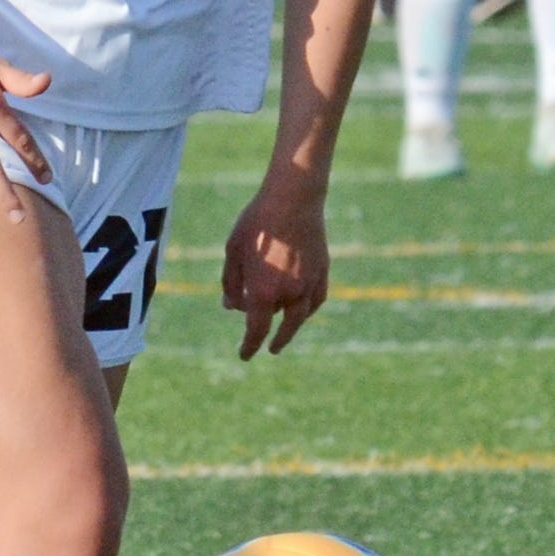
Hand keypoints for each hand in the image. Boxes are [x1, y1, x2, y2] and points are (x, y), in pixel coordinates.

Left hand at [223, 183, 330, 358]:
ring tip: (283, 336)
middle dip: (270, 334)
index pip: (256, 330)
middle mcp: (289, 293)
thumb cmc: (256, 224)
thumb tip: (232, 307)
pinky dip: (308, 309)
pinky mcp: (323, 271)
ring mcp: (310, 283)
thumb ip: (232, 284)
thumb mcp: (233, 253)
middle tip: (268, 347)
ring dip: (290, 327)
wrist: (293, 200)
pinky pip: (316, 299)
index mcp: (263, 292)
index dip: (249, 345)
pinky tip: (303, 311)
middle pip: (278, 323)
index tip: (245, 355)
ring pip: (299, 314)